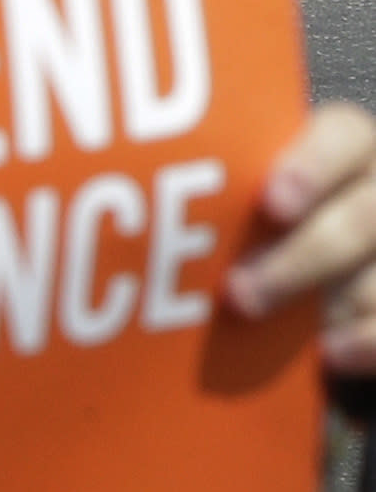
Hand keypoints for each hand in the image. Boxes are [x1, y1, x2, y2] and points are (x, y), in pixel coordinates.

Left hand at [220, 104, 375, 380]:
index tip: (270, 204)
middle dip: (297, 260)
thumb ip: (224, 188)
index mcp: (348, 148)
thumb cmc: (262, 220)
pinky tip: (325, 354)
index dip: (311, 167)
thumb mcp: (249, 192)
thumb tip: (138, 207)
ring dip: (324, 307)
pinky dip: (362, 341)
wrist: (319, 266)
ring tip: (264, 328)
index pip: (342, 137)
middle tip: (237, 293)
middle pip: (360, 220)